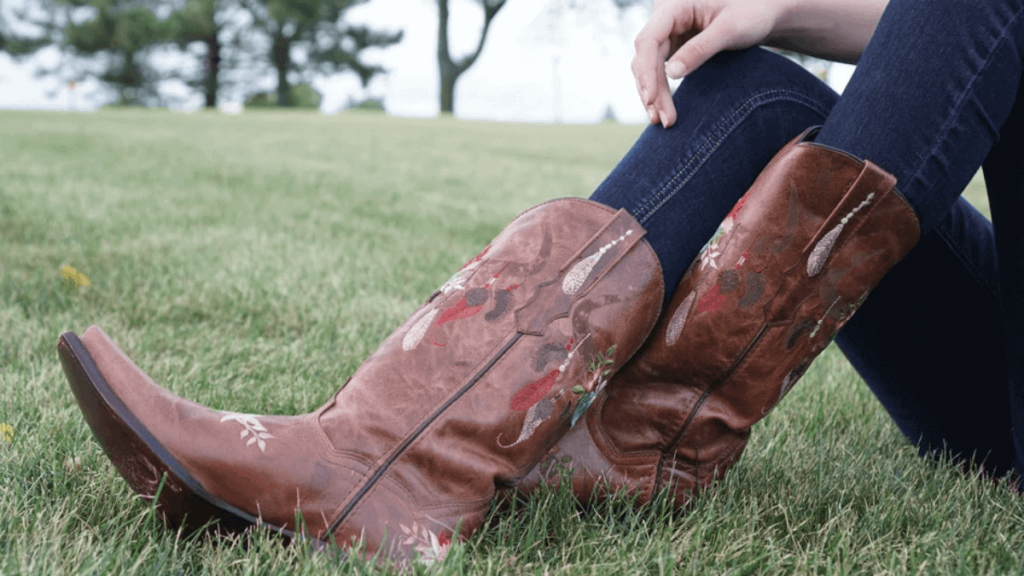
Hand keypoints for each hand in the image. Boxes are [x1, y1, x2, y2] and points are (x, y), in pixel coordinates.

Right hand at [632, 0, 782, 127]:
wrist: (763, 13)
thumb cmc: (752, 14)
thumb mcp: (730, 30)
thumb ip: (700, 49)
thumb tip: (670, 74)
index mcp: (675, 6)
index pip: (648, 40)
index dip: (646, 71)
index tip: (650, 98)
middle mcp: (666, 18)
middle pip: (646, 57)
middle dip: (651, 89)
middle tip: (662, 120)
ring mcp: (669, 33)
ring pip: (649, 66)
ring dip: (653, 94)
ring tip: (662, 121)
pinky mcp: (674, 46)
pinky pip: (659, 70)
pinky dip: (660, 90)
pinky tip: (662, 109)